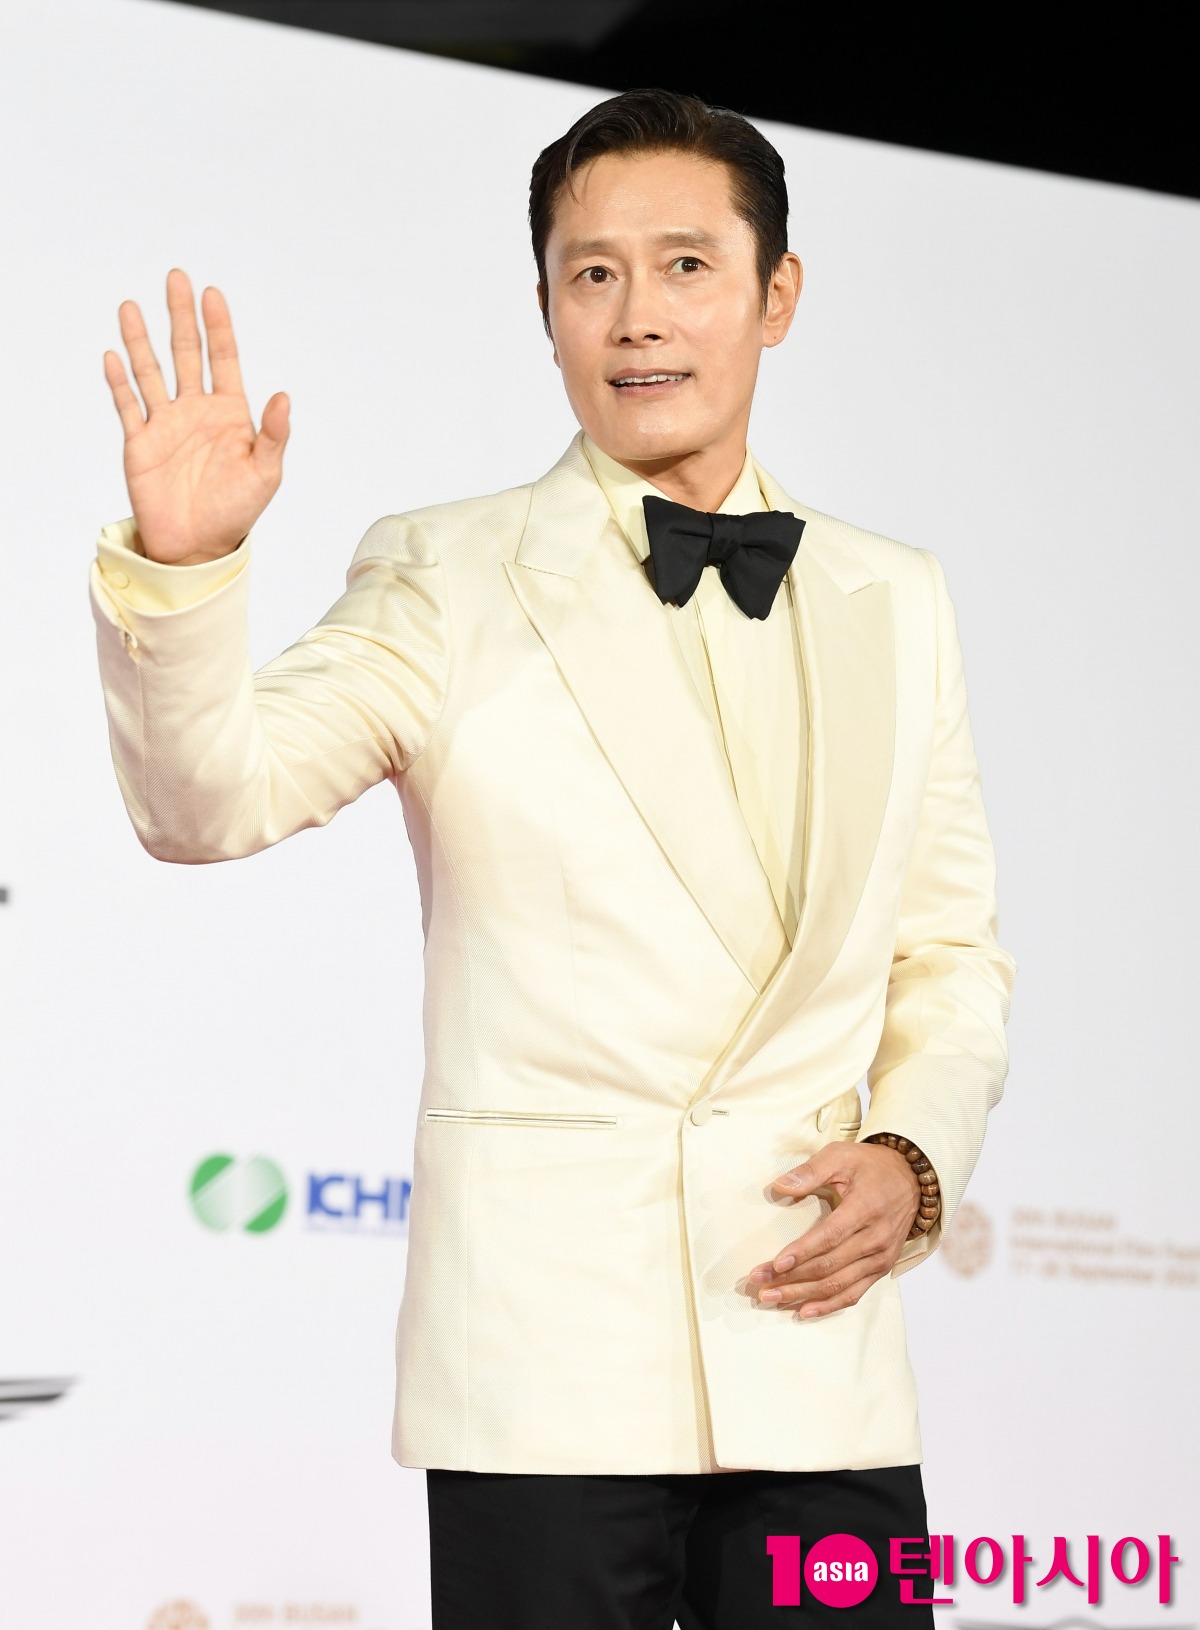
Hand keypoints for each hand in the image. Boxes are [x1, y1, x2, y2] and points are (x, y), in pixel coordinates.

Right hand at [103, 268, 289, 564]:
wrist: (198, 546)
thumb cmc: (236, 511)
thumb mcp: (265, 474)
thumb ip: (274, 435)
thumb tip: (284, 396)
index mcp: (230, 414)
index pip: (224, 359)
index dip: (219, 327)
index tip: (212, 294)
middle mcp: (196, 411)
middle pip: (187, 353)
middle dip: (181, 316)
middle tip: (176, 278)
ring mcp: (166, 424)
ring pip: (152, 371)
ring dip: (142, 340)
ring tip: (132, 307)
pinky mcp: (140, 442)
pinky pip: (128, 405)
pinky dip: (119, 381)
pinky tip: (114, 356)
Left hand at [746, 1143, 919, 1317]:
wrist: (912, 1181)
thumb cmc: (871, 1167)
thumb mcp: (841, 1155)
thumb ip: (811, 1171)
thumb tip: (779, 1185)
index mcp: (864, 1208)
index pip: (830, 1237)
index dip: (802, 1253)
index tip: (775, 1264)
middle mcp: (875, 1238)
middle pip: (829, 1266)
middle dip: (792, 1279)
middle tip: (760, 1285)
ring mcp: (880, 1257)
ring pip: (838, 1285)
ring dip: (802, 1295)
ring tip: (772, 1298)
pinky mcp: (881, 1269)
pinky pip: (854, 1294)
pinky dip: (828, 1306)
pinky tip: (804, 1311)